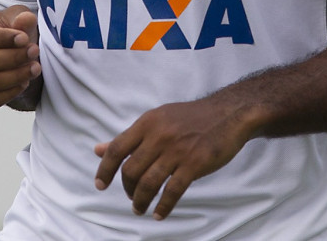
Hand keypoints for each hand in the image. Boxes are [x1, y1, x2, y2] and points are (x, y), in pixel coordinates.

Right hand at [0, 6, 40, 107]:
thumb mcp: (17, 16)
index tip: (24, 38)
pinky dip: (10, 93)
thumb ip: (21, 17)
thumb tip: (25, 20)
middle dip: (14, 58)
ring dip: (16, 76)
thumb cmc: (11, 28)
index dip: (3, 39)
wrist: (11, 47)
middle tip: (34, 51)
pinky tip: (25, 81)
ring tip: (35, 67)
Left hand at [93, 96, 254, 219]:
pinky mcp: (194, 163)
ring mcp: (177, 150)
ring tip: (140, 209)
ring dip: (141, 201)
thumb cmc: (190, 118)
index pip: (116, 148)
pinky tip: (159, 214)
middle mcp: (159, 135)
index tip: (100, 185)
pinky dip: (163, 207)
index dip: (104, 169)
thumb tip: (98, 149)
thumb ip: (129, 137)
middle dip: (127, 189)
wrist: (228, 113)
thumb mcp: (157, 119)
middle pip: (131, 170)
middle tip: (132, 198)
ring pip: (149, 183)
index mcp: (147, 122)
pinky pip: (172, 191)